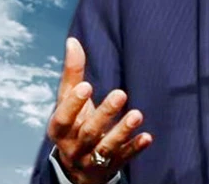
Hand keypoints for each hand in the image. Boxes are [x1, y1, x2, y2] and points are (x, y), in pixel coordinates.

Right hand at [47, 37, 152, 183]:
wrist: (76, 168)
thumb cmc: (73, 124)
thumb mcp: (68, 102)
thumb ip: (72, 74)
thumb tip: (73, 40)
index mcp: (60, 129)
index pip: (63, 118)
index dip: (73, 104)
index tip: (86, 86)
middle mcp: (74, 146)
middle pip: (89, 131)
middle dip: (104, 114)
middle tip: (120, 94)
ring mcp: (92, 159)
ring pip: (107, 147)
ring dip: (122, 131)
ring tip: (137, 114)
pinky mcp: (110, 166)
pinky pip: (123, 158)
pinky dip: (134, 148)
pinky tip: (147, 137)